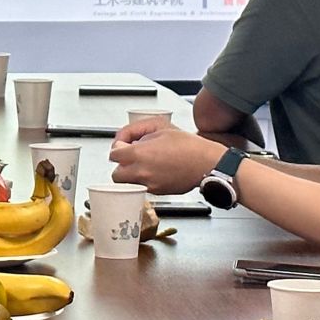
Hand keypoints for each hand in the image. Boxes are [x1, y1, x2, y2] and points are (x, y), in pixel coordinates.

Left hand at [107, 121, 223, 194]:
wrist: (207, 164)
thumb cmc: (189, 146)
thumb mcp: (161, 127)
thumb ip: (137, 132)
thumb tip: (126, 141)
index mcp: (139, 154)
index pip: (113, 155)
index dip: (118, 147)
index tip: (123, 145)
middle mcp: (141, 172)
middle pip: (116, 175)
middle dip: (120, 166)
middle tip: (129, 158)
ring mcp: (149, 184)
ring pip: (127, 184)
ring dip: (130, 175)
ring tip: (142, 165)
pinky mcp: (158, 192)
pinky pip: (142, 188)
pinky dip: (143, 181)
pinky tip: (154, 172)